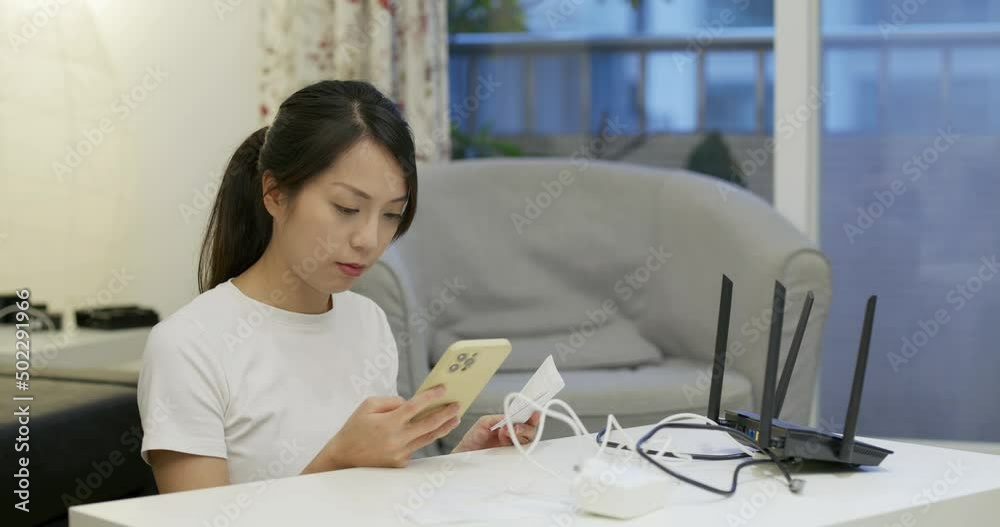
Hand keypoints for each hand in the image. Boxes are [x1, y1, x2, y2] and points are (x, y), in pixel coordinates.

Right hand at [317, 385, 460, 469]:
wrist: (343, 457)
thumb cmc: (355, 428)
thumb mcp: (367, 406)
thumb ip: (391, 401)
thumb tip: (409, 403)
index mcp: (388, 423)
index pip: (415, 406)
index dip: (431, 396)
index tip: (443, 388)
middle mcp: (397, 439)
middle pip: (429, 424)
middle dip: (445, 413)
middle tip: (457, 404)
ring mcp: (400, 453)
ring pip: (428, 438)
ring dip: (443, 427)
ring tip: (455, 418)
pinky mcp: (400, 463)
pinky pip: (415, 447)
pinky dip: (422, 438)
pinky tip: (432, 430)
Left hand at [451, 411, 541, 453]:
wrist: (464, 454)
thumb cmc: (473, 439)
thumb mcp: (485, 423)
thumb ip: (499, 419)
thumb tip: (511, 418)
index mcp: (508, 426)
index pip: (525, 420)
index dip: (532, 416)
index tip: (534, 413)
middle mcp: (513, 436)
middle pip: (530, 431)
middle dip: (526, 427)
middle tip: (515, 427)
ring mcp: (512, 447)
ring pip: (527, 441)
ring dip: (520, 434)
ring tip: (506, 432)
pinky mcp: (509, 457)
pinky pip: (520, 452)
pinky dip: (517, 446)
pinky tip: (508, 441)